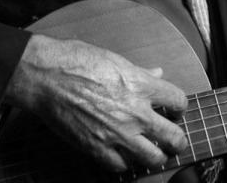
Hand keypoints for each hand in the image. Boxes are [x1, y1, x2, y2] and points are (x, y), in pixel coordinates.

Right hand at [6, 34, 187, 171]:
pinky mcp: (97, 148)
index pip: (179, 101)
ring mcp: (117, 133)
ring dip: (155, 155)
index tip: (174, 110)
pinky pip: (121, 166)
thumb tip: (157, 73)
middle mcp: (135, 112)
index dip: (179, 107)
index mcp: (141, 86)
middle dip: (177, 140)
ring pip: (153, 158)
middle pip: (174, 137)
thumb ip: (140, 72)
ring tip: (152, 152)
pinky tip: (123, 155)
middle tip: (173, 140)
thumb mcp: (115, 59)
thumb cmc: (76, 61)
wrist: (46, 77)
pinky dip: (124, 163)